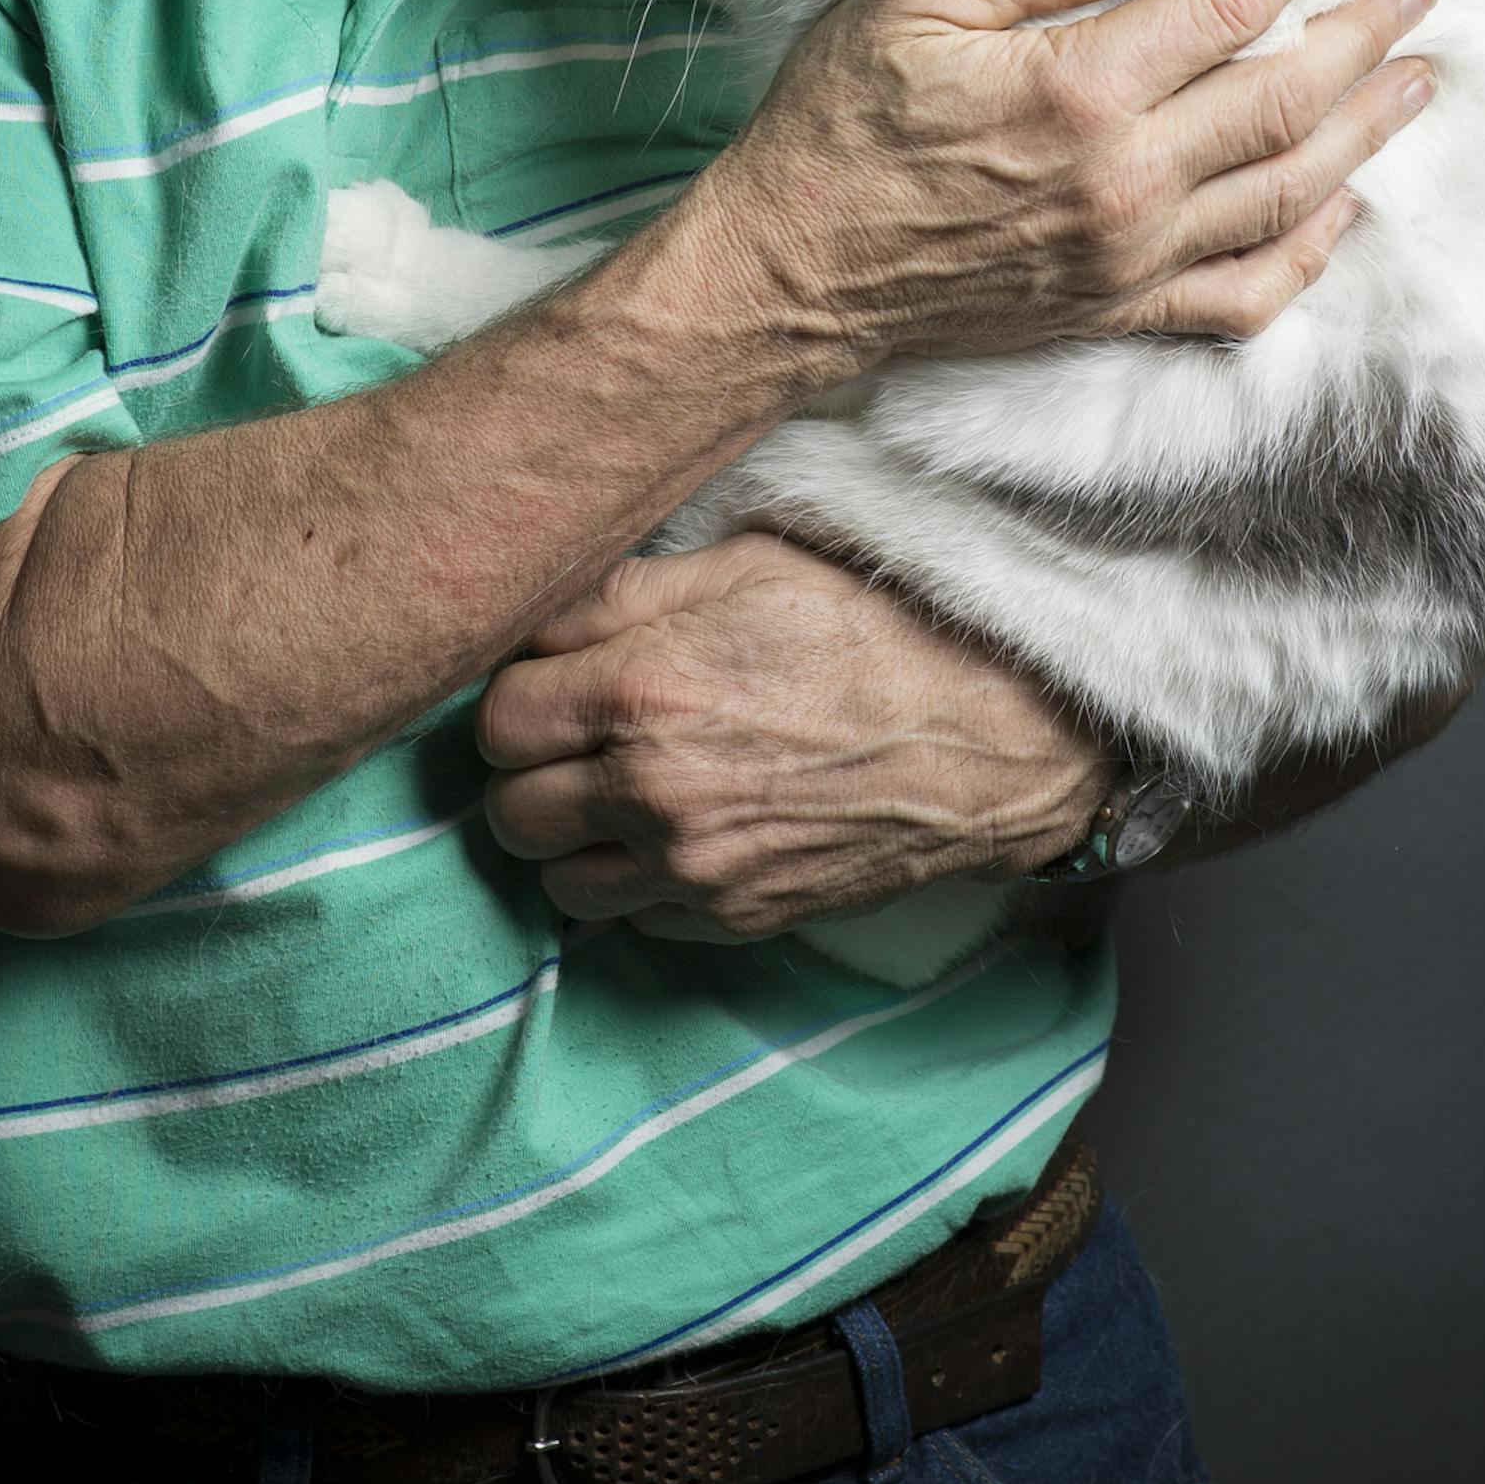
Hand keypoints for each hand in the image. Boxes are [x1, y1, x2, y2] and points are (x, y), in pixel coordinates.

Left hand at [479, 534, 1115, 941]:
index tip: (551, 683)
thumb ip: (620, 594)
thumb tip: (535, 621)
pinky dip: (635, 881)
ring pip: (556, 880)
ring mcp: (693, 867)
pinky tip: (678, 829)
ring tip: (617, 790)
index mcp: (641, 690)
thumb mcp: (743, 565)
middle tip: (575, 738)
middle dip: (529, 772)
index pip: (494, 721)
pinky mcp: (734, 917)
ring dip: (571, 839)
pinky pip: (631, 918)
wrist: (989, 734)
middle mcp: (651, 791)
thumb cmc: (872, 628)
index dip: (517, 697)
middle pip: (508, 811)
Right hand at [698, 0, 1434, 373]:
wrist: (792, 272)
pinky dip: (1310, 254)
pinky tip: (1341, 208)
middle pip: (1287, 97)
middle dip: (1365, 32)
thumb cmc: (837, 123)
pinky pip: (1246, 294)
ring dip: (1366, 130)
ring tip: (1415, 78)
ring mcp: (1130, 258)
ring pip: (1289, 191)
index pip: (1230, 3)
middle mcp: (1125, 183)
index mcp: (1078, 92)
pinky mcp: (1117, 310)